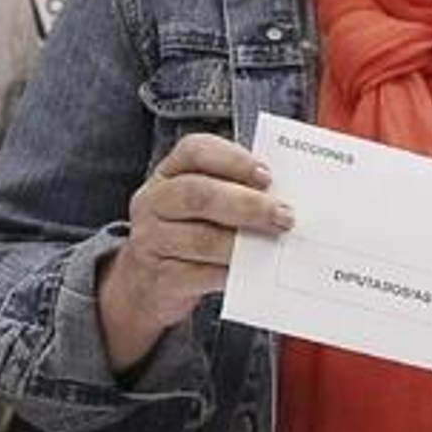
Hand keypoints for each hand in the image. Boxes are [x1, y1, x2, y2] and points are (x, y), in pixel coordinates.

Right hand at [98, 133, 292, 369]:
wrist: (147, 281)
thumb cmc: (187, 232)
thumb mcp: (203, 204)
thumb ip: (235, 192)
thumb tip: (283, 198)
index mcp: (169, 172)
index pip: (195, 151)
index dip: (234, 160)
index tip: (268, 175)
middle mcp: (155, 201)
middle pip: (199, 194)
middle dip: (248, 204)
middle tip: (284, 216)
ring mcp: (152, 240)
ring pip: (202, 238)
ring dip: (243, 243)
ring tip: (272, 246)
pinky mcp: (160, 277)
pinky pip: (200, 275)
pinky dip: (230, 273)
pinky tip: (251, 271)